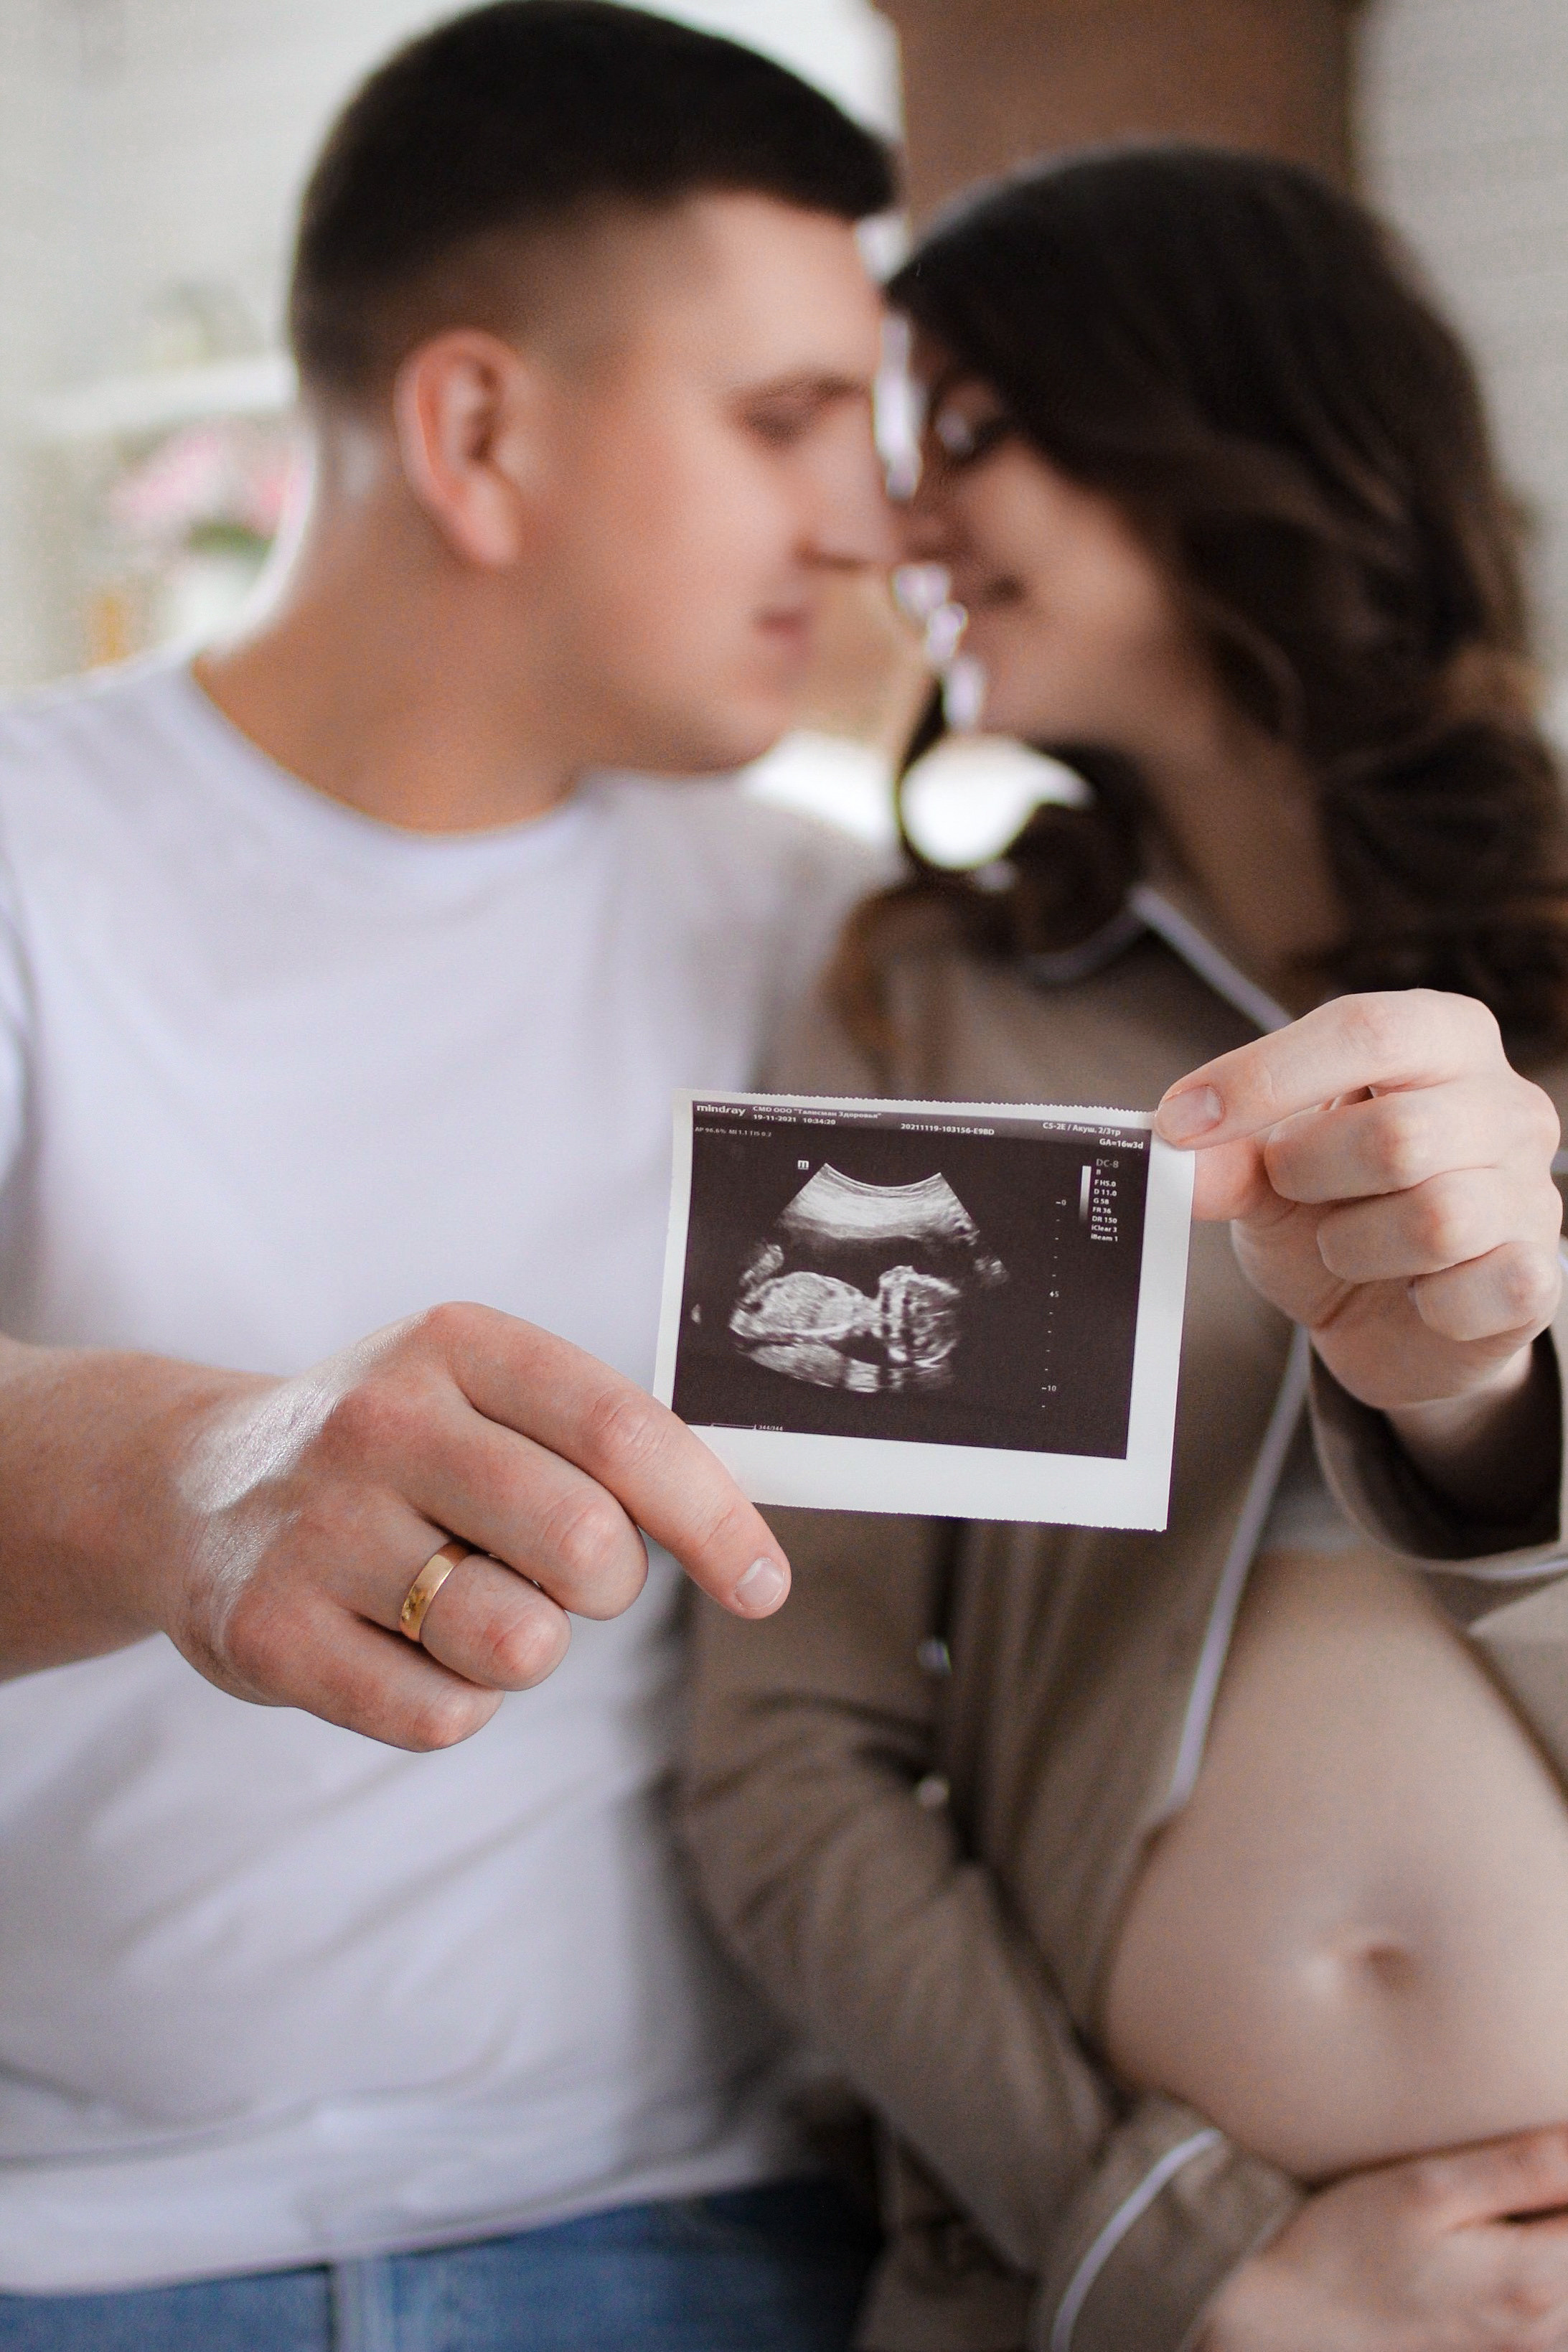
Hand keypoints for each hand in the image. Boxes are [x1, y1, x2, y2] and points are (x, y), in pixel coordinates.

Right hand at [0, 1305, 789, 1749]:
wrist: (187, 1485)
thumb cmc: (390, 1451)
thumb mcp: (480, 1394)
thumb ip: (604, 1446)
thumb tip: (748, 1539)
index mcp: (457, 1345)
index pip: (625, 1434)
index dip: (715, 1519)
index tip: (763, 1585)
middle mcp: (381, 1423)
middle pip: (586, 1545)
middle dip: (605, 1586)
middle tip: (559, 1576)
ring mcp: (317, 1527)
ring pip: (519, 1643)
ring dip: (524, 1648)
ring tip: (463, 1603)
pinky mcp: (268, 1632)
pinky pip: (440, 1715)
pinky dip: (453, 1703)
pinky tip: (403, 1648)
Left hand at [1155, 991, 1561, 1425]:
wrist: (1384, 1316)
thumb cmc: (1334, 1210)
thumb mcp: (1267, 1171)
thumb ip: (1224, 1153)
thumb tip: (1175, 1150)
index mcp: (1443, 1038)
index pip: (1366, 1030)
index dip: (1265, 1076)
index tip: (1182, 1121)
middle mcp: (1505, 1105)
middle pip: (1398, 1135)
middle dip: (1309, 1174)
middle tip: (1291, 1190)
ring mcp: (1533, 1192)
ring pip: (1435, 1219)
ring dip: (1353, 1246)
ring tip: (1347, 1245)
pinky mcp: (1536, 1278)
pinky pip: (1470, 1290)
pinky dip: (1415, 1301)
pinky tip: (1408, 1293)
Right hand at [1201, 2127, 1567, 2349]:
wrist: (1292, 2314)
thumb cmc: (1348, 2243)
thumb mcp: (1427, 2187)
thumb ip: (1521, 2168)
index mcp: (1532, 2277)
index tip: (1545, 2136)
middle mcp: (1541, 2322)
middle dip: (1561, 2194)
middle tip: (1521, 2156)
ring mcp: (1520, 2343)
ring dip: (1553, 2227)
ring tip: (1512, 2190)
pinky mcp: (1498, 2347)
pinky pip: (1553, 2310)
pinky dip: (1545, 2266)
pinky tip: (1507, 2232)